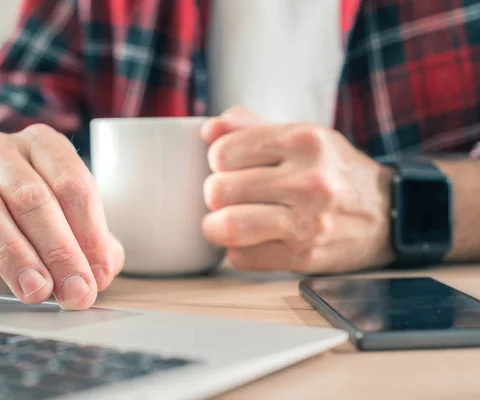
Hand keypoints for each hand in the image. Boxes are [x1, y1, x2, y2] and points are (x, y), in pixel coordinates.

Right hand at [0, 124, 124, 309]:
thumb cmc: (36, 207)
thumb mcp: (71, 214)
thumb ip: (94, 242)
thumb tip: (98, 275)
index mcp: (44, 144)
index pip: (73, 186)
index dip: (90, 234)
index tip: (98, 275)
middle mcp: (2, 150)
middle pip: (33, 198)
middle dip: (58, 251)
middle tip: (73, 291)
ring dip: (14, 255)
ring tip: (35, 290)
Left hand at [200, 107, 393, 273]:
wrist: (387, 213)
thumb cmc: (334, 170)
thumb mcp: (301, 136)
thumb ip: (251, 127)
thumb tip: (209, 129)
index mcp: (303, 140)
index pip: (224, 152)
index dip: (217, 161)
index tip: (227, 166)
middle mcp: (308, 180)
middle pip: (220, 190)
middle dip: (214, 194)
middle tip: (225, 195)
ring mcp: (309, 222)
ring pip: (228, 227)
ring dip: (215, 226)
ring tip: (223, 221)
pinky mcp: (305, 257)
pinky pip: (242, 257)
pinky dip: (236, 250)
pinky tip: (251, 239)